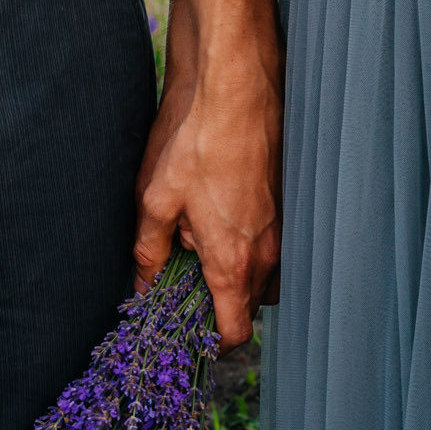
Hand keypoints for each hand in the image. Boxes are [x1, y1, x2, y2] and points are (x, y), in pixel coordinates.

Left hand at [133, 39, 281, 348]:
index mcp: (233, 261)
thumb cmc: (195, 141)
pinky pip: (274, 245)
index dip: (213, 341)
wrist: (236, 88)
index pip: (236, 331)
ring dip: (240, 275)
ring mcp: (283, 228)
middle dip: (221, 305)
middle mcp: (267, 252)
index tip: (190, 332)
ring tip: (207, 248)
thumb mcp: (155, 200)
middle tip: (188, 283)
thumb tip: (143, 283)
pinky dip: (252, 246)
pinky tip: (225, 215)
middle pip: (251, 306)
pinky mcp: (287, 203)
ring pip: (266, 276)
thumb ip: (148, 251)